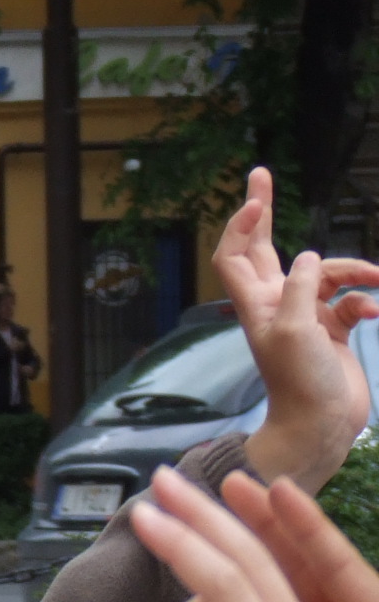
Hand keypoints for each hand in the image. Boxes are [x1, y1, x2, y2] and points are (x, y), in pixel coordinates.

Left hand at [214, 168, 378, 491]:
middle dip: (264, 213)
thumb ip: (301, 289)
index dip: (242, 225)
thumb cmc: (300, 384)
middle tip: (261, 174)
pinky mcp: (333, 329)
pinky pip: (352, 300)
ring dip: (355, 270)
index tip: (255, 197)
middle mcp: (277, 306)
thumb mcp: (295, 331)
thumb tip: (311, 257)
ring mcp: (305, 316)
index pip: (236, 256)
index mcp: (258, 305)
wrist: (321, 426)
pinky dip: (367, 299)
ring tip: (376, 280)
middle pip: (266, 250)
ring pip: (328, 272)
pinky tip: (377, 310)